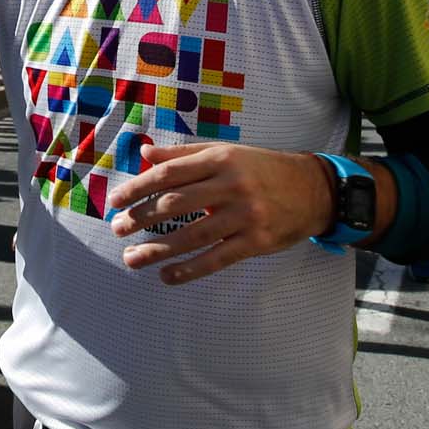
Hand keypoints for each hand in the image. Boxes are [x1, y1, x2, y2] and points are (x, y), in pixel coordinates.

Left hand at [107, 143, 337, 284]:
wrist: (313, 188)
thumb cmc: (261, 168)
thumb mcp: (225, 152)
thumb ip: (183, 155)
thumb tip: (145, 153)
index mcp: (219, 159)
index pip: (169, 174)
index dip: (138, 187)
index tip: (114, 201)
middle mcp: (231, 185)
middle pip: (175, 204)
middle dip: (141, 218)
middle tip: (117, 230)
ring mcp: (245, 215)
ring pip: (192, 236)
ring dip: (158, 250)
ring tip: (132, 259)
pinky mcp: (257, 241)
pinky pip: (217, 259)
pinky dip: (189, 270)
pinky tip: (168, 276)